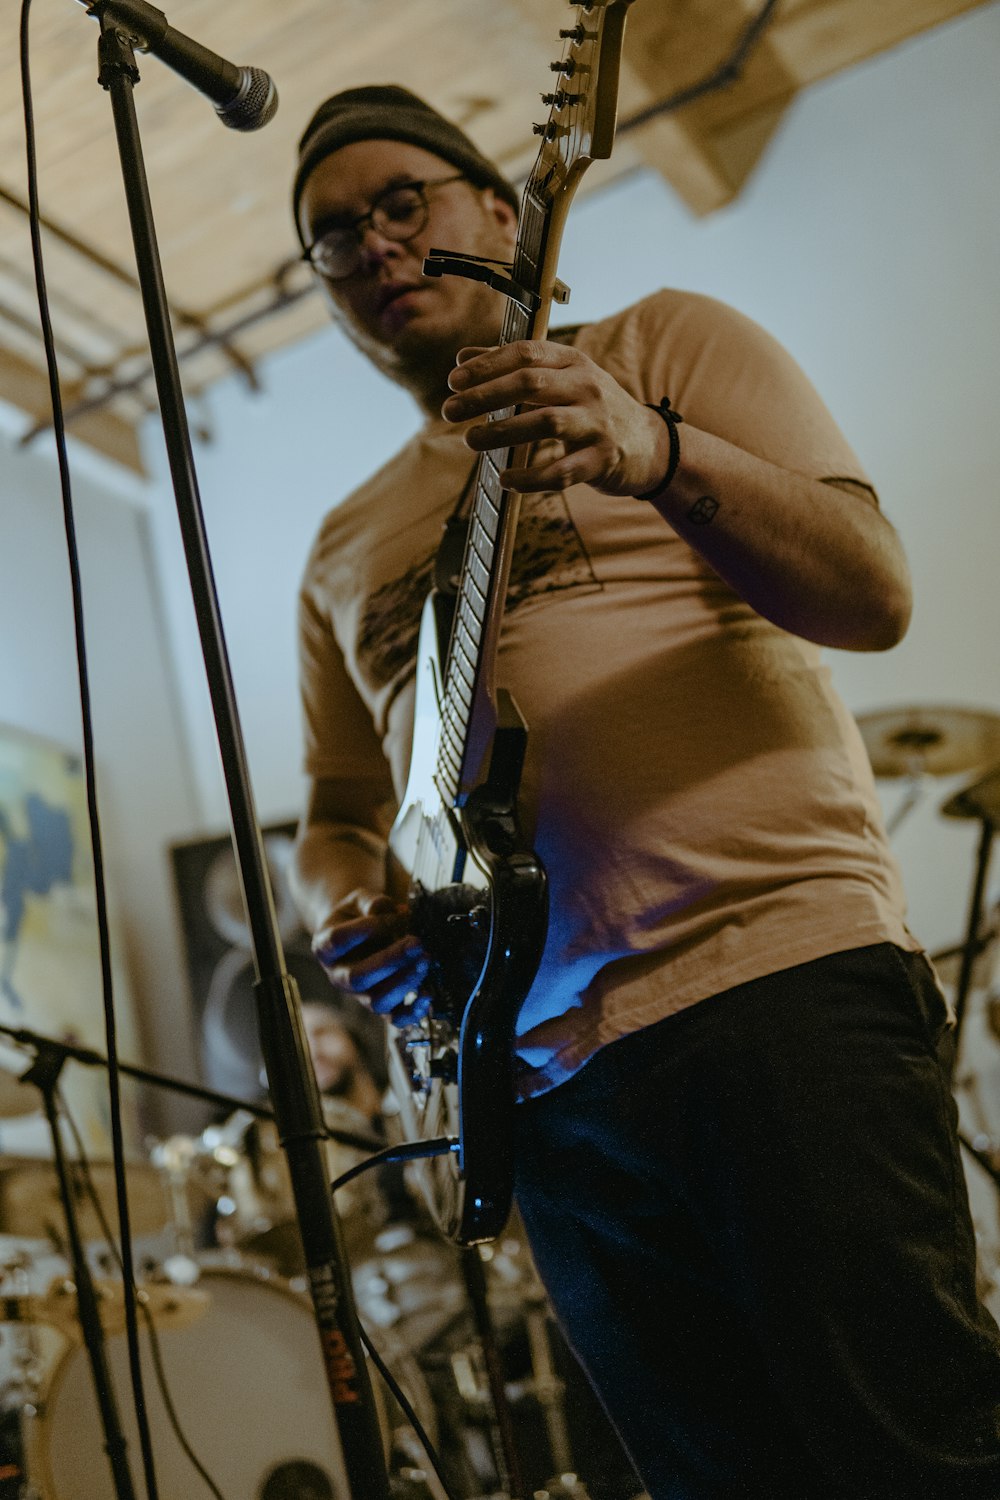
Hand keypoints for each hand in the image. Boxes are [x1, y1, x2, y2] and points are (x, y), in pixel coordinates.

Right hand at [311, 888, 431, 1024]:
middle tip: (416, 943)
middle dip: (391, 960)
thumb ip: (371, 902)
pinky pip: (395, 1018)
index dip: (364, 928)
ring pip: (377, 1000)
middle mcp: (338, 976)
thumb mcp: (359, 901)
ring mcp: (359, 995)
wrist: (359, 933)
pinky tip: (427, 994)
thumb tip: (391, 910)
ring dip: (404, 982)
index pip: (338, 940)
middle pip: (358, 977)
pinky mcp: (381, 1006)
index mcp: (325, 947)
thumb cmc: (359, 915)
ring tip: (425, 960)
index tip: (391, 916)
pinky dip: (412, 1012)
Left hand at [440, 340, 669, 496]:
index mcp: (573, 361)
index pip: (525, 352)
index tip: (453, 381)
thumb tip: (462, 357)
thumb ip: (513, 367)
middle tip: (449, 410)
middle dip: (485, 396)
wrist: (648, 445)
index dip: (486, 366)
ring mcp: (597, 423)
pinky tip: (505, 481)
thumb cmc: (591, 409)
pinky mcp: (602, 460)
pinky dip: (530, 478)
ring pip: (545, 423)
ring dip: (502, 432)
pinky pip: (561, 471)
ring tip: (471, 440)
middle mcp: (587, 387)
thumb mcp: (561, 379)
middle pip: (530, 383)